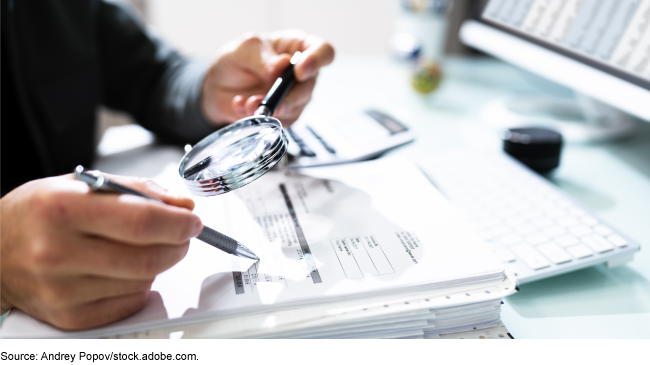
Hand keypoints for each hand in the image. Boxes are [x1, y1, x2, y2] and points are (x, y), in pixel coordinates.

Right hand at [0, 174, 201, 329]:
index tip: (193, 221)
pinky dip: (139, 284)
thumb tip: (182, 207)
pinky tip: (123, 269)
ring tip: (143, 247)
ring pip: (144, 280)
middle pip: (148, 256)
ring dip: (158, 263)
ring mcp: (62, 290)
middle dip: (178, 244)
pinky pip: (129, 302)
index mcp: (62, 209)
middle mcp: (58, 252)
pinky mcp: (69, 316)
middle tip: (181, 234)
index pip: (142, 221)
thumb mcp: (82, 184)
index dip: (179, 222)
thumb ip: (138, 190)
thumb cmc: (38, 213)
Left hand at [201, 29, 334, 126]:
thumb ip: (262, 57)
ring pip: (295, 107)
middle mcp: (302, 73)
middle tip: (272, 101)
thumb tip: (280, 68)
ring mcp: (295, 96)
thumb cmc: (238, 59)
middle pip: (309, 86)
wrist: (219, 85)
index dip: (317, 61)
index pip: (323, 51)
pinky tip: (243, 106)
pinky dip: (260, 117)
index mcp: (299, 47)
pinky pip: (280, 121)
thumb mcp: (245, 48)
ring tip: (249, 103)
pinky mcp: (284, 115)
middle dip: (289, 96)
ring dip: (272, 108)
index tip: (300, 71)